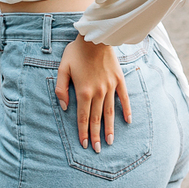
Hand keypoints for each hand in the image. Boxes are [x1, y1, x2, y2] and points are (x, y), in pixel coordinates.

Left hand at [54, 36, 130, 152]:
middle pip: (96, 118)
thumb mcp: (62, 68)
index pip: (82, 117)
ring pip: (109, 112)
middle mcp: (98, 92)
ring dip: (109, 128)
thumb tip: (64, 106)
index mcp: (83, 91)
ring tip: (110, 141)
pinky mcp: (119, 80)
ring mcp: (110, 87)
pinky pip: (123, 98)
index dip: (83, 132)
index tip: (84, 144)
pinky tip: (127, 121)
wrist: (95, 37)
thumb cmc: (76, 52)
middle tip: (97, 150)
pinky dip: (126, 110)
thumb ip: (61, 88)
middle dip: (96, 135)